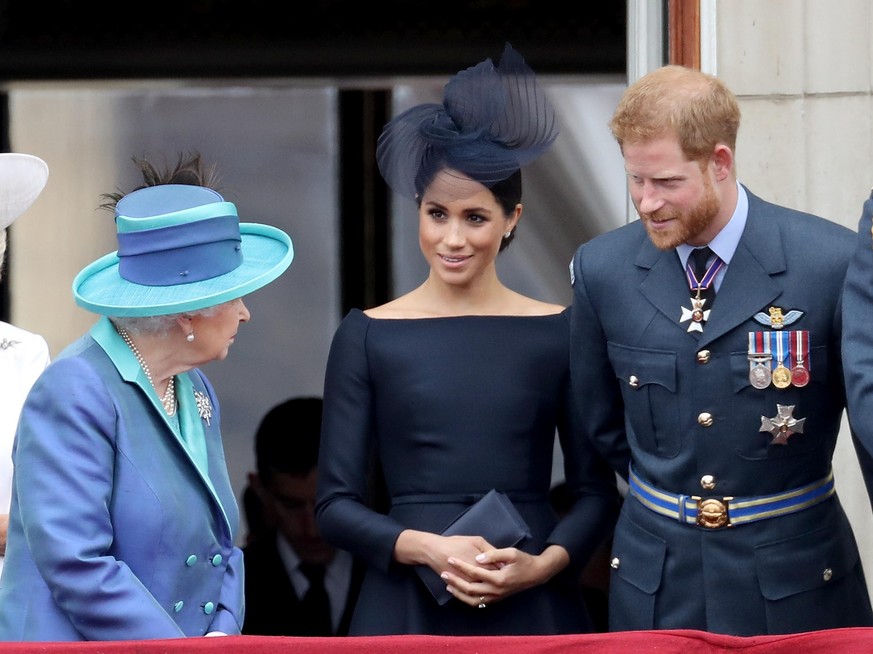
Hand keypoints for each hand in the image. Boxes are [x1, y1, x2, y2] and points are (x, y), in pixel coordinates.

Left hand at [441, 544, 569, 607]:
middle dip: (455, 581)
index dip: (461, 565)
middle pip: (470, 589)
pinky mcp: (496, 599)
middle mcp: (496, 591)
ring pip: (472, 600)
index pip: (474, 572)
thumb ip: (494, 554)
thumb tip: (478, 557)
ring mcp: (496, 597)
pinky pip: (479, 603)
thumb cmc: (523, 561)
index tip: (450, 558)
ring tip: (448, 585)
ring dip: (459, 593)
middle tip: (443, 573)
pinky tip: (460, 592)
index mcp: (498, 579)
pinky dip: (467, 599)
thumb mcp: (511, 553)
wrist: (536, 574)